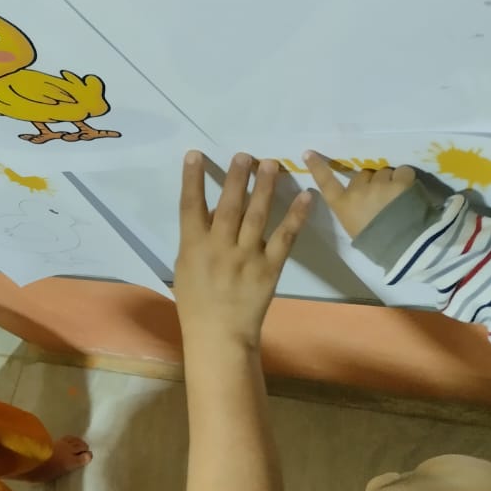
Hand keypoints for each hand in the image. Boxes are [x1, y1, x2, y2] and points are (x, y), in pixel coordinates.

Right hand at [175, 151, 311, 348]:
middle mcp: (220, 247)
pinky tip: (305, 196)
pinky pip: (285, 237)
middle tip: (245, 155)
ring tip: (271, 163)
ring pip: (257, 215)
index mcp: (193, 248)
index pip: (190, 206)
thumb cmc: (196, 304)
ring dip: (264, 187)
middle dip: (237, 177)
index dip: (192, 179)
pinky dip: (296, 215)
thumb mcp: (185, 270)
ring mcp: (247, 256)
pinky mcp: (270, 267)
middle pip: (229, 204)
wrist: (219, 335)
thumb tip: (209, 214)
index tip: (195, 155)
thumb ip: (195, 242)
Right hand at [303, 150, 417, 239]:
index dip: (317, 167)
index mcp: (343, 204)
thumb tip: (359, 198)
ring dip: (390, 181)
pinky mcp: (400, 182)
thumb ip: (352, 208)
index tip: (308, 153)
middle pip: (363, 175)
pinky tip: (409, 192)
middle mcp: (357, 191)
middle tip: (380, 199)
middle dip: (371, 182)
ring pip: (384, 172)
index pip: (326, 182)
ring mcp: (378, 185)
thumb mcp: (353, 226)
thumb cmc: (374, 242)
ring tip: (398, 199)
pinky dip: (406, 179)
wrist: (401, 245)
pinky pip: (403, 171)